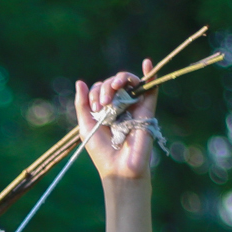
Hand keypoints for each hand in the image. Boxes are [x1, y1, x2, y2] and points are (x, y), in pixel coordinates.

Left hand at [76, 61, 158, 180]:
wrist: (119, 168)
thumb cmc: (101, 152)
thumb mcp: (86, 126)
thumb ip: (82, 105)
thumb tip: (80, 82)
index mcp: (105, 109)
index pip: (100, 89)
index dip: (95, 92)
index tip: (95, 109)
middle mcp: (120, 106)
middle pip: (114, 84)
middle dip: (106, 87)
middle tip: (103, 104)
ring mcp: (134, 107)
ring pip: (129, 83)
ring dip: (120, 79)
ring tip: (115, 87)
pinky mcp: (147, 110)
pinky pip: (151, 89)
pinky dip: (149, 74)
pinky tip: (147, 63)